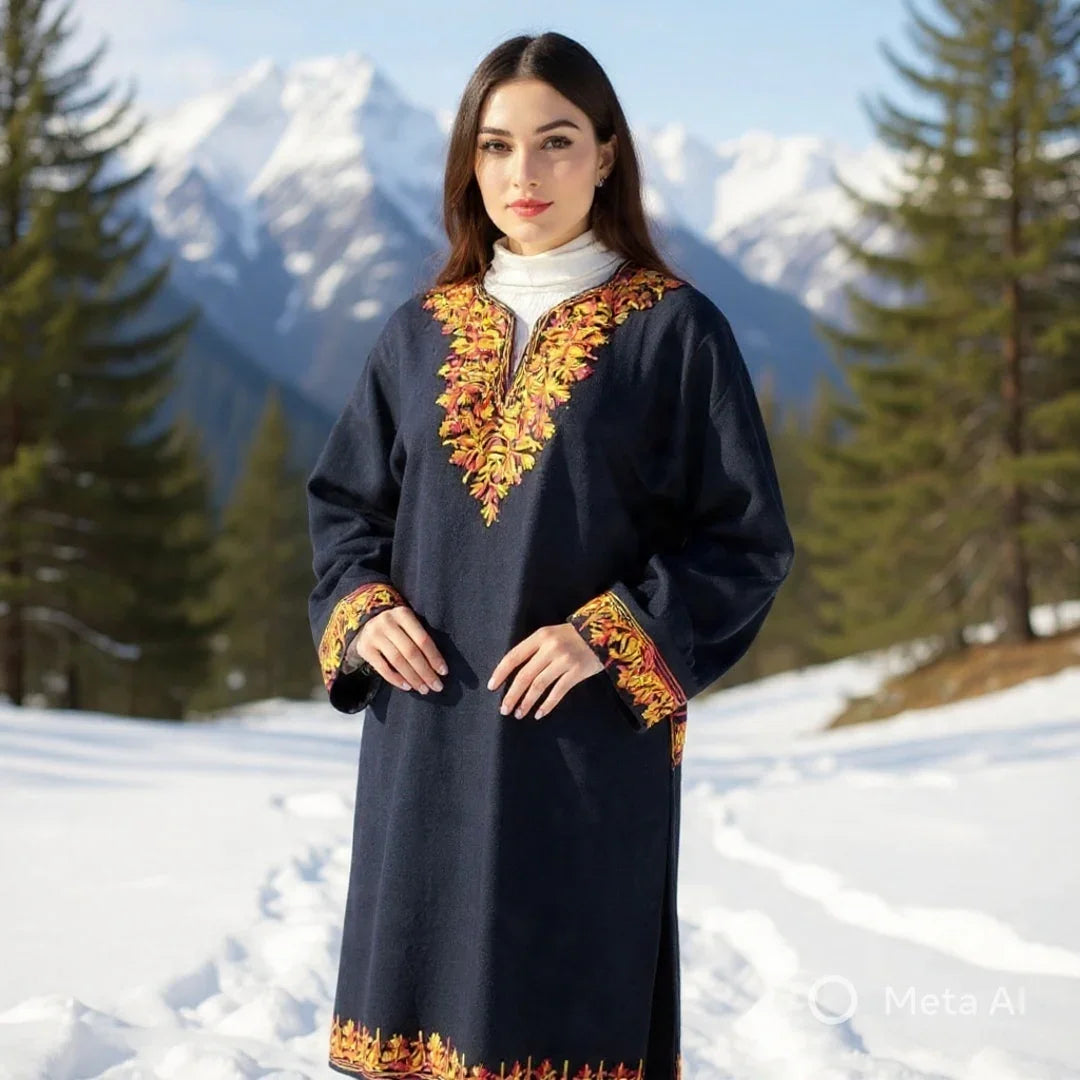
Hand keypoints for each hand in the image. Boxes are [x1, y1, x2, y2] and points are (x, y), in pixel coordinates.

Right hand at [356, 606, 447, 693]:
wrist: (366, 625)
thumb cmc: (397, 628)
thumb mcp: (408, 624)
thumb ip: (420, 638)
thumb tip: (439, 667)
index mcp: (403, 614)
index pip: (422, 639)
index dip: (434, 657)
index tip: (444, 672)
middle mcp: (387, 622)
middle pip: (410, 651)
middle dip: (425, 671)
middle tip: (436, 686)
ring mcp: (373, 635)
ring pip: (398, 661)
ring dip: (413, 678)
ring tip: (423, 689)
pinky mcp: (364, 648)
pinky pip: (382, 668)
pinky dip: (396, 679)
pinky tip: (407, 687)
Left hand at [487, 624, 602, 719]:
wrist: (604, 632)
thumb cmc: (572, 636)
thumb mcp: (550, 635)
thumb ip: (534, 650)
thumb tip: (513, 674)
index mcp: (540, 636)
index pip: (514, 656)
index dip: (501, 673)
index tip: (492, 687)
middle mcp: (550, 648)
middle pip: (525, 675)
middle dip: (512, 695)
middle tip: (504, 709)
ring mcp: (564, 660)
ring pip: (539, 685)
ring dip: (527, 702)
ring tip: (518, 714)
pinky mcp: (577, 672)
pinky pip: (558, 692)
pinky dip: (547, 705)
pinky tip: (539, 714)